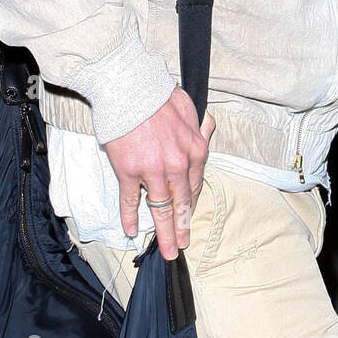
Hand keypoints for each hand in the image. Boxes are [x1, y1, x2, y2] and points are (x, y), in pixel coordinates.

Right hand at [104, 86, 214, 257]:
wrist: (130, 87)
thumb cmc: (158, 96)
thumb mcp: (190, 110)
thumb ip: (199, 128)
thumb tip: (207, 130)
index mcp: (195, 150)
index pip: (195, 186)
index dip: (190, 206)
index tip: (188, 219)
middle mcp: (177, 164)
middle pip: (182, 203)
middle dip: (182, 228)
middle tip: (182, 246)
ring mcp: (154, 170)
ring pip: (160, 208)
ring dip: (164, 232)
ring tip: (166, 250)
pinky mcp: (130, 170)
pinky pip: (132, 200)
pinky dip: (130, 217)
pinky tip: (132, 230)